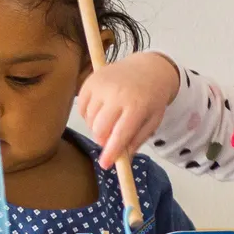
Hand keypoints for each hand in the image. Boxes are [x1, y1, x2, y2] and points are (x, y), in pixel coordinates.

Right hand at [77, 52, 180, 168]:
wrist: (148, 68)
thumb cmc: (151, 98)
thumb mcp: (152, 121)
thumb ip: (136, 141)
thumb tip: (121, 160)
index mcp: (137, 105)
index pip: (120, 134)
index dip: (111, 152)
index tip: (105, 164)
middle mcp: (117, 93)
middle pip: (100, 129)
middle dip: (103, 140)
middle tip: (110, 140)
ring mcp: (102, 85)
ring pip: (89, 120)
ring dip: (96, 128)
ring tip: (109, 122)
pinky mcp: (90, 81)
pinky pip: (81, 108)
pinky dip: (88, 116)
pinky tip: (101, 111)